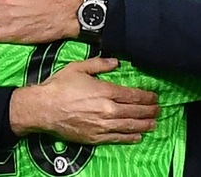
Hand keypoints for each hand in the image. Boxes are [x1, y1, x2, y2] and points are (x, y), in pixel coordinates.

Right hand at [9, 57, 159, 144]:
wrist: (42, 109)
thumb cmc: (59, 86)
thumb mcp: (79, 68)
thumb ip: (100, 64)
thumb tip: (116, 62)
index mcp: (105, 91)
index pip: (132, 95)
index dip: (146, 97)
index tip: (154, 97)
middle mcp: (107, 109)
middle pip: (134, 111)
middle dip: (149, 110)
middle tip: (158, 110)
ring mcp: (101, 125)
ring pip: (129, 125)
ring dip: (144, 124)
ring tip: (154, 123)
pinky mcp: (94, 137)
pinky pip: (116, 138)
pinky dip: (129, 137)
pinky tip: (138, 136)